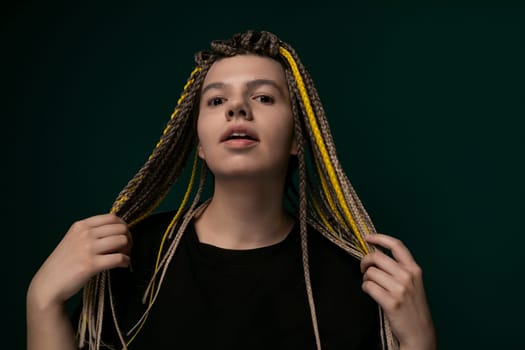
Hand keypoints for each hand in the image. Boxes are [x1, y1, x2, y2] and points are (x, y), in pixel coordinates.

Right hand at [28, 214, 131, 308]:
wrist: (48, 284)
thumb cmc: (64, 264)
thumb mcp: (73, 240)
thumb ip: (91, 233)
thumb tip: (117, 231)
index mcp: (81, 225)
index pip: (112, 218)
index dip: (122, 227)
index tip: (123, 236)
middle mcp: (84, 234)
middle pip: (120, 228)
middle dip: (127, 238)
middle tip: (125, 249)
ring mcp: (87, 248)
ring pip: (122, 240)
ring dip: (128, 250)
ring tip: (123, 257)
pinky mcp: (91, 264)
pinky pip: (119, 258)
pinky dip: (126, 261)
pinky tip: (122, 265)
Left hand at [361, 234, 435, 349]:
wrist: (419, 332)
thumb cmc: (412, 306)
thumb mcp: (412, 283)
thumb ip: (398, 268)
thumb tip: (375, 254)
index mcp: (414, 269)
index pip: (396, 245)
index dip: (379, 238)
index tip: (368, 238)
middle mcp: (408, 276)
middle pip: (377, 257)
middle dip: (365, 261)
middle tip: (363, 268)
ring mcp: (400, 289)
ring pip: (370, 273)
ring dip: (366, 278)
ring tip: (371, 285)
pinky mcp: (391, 302)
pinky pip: (368, 286)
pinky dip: (365, 288)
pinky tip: (371, 293)